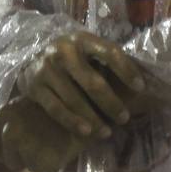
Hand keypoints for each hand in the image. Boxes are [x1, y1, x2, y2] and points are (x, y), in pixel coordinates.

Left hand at [0, 96, 86, 171]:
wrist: (91, 103)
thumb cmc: (59, 105)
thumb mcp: (26, 109)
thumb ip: (12, 126)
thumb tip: (3, 151)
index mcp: (4, 114)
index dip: (1, 152)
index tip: (17, 148)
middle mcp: (10, 129)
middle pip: (9, 161)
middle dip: (23, 158)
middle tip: (43, 142)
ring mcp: (28, 145)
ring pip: (27, 168)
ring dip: (40, 162)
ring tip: (54, 143)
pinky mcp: (46, 159)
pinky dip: (54, 168)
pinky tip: (63, 151)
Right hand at [16, 31, 144, 139]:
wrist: (30, 59)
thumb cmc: (71, 57)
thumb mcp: (87, 50)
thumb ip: (106, 61)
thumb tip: (139, 84)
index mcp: (82, 39)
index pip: (109, 52)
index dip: (126, 70)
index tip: (140, 87)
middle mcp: (63, 51)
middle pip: (92, 82)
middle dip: (111, 103)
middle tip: (124, 118)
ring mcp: (46, 69)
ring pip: (75, 99)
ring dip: (94, 119)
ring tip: (108, 132)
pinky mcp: (35, 87)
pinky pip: (57, 109)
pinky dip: (73, 122)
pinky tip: (87, 132)